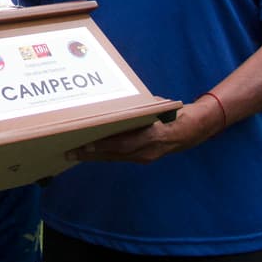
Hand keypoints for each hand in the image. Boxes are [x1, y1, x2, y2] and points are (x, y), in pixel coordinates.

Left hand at [67, 98, 218, 163]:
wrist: (193, 131)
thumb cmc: (173, 112)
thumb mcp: (158, 106)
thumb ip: (140, 107)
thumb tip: (119, 102)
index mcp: (153, 137)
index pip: (124, 144)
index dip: (104, 145)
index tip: (85, 144)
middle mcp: (147, 151)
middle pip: (114, 154)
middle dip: (90, 154)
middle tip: (69, 152)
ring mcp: (144, 157)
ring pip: (114, 158)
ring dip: (94, 157)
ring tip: (73, 153)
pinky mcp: (142, 158)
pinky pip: (120, 157)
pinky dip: (104, 155)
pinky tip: (89, 153)